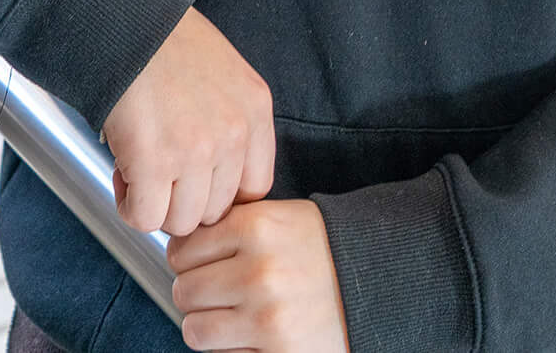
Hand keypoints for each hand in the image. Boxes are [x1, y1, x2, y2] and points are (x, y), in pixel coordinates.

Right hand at [104, 7, 274, 236]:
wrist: (124, 20)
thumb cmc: (164, 42)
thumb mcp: (224, 73)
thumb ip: (230, 121)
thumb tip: (214, 179)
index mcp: (255, 110)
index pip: (254, 188)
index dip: (219, 193)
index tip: (196, 183)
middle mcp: (233, 134)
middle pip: (215, 211)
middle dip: (183, 200)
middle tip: (159, 171)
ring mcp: (196, 150)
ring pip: (181, 221)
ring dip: (156, 205)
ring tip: (139, 170)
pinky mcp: (154, 162)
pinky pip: (145, 218)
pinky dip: (129, 206)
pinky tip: (123, 175)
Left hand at [169, 200, 347, 352]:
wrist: (378, 280)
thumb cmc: (323, 248)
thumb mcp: (279, 217)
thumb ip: (231, 225)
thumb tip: (178, 246)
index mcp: (257, 227)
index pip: (182, 249)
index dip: (190, 258)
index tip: (204, 262)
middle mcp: (259, 271)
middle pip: (184, 290)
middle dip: (197, 292)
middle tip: (222, 290)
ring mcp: (267, 316)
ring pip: (195, 329)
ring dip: (209, 324)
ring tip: (235, 314)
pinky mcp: (276, 352)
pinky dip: (231, 347)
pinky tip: (254, 330)